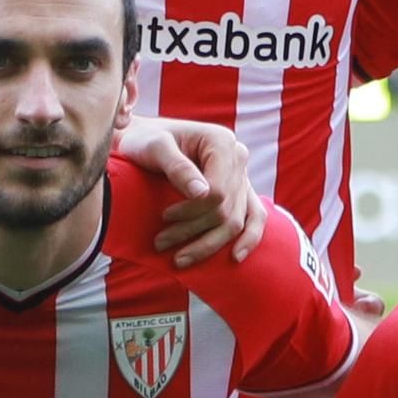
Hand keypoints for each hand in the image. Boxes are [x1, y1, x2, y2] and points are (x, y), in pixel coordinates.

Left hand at [126, 113, 264, 261]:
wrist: (143, 139)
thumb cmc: (144, 139)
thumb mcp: (154, 147)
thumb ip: (177, 167)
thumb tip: (202, 194)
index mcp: (221, 142)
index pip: (218, 191)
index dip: (192, 211)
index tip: (164, 217)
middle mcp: (238, 157)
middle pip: (226, 209)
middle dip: (193, 231)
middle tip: (160, 243)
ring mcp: (241, 175)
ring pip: (237, 221)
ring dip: (209, 244)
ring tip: (179, 259)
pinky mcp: (240, 190)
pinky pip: (254, 217)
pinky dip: (248, 238)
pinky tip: (235, 257)